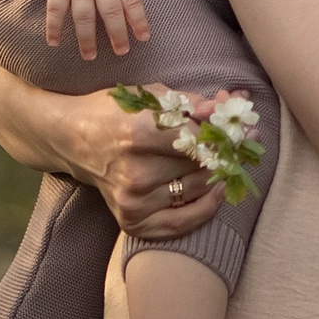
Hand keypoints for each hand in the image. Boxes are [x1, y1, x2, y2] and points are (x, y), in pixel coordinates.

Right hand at [44, 0, 148, 62]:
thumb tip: (131, 3)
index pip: (133, 1)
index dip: (139, 20)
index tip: (143, 38)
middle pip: (111, 12)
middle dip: (117, 35)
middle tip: (121, 52)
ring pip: (84, 16)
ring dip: (87, 38)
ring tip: (89, 56)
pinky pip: (55, 8)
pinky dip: (53, 26)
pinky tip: (53, 42)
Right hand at [61, 85, 226, 241]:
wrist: (73, 140)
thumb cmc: (113, 112)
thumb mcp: (148, 95)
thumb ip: (192, 102)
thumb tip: (230, 104)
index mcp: (138, 132)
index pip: (199, 139)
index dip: (226, 134)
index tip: (245, 131)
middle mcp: (135, 171)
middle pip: (201, 166)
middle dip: (226, 153)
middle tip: (242, 144)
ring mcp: (133, 200)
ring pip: (196, 191)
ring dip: (217, 176)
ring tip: (224, 162)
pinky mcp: (131, 221)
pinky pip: (182, 223)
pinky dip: (205, 209)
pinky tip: (214, 191)